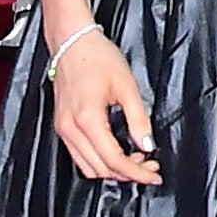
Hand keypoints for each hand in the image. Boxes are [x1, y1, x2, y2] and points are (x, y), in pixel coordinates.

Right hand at [48, 29, 161, 187]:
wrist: (72, 41)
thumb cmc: (97, 56)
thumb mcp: (127, 86)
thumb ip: (139, 119)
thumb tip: (147, 145)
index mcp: (87, 119)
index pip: (114, 160)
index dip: (138, 173)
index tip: (154, 175)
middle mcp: (70, 128)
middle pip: (100, 169)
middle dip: (128, 174)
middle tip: (150, 166)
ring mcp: (63, 129)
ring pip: (88, 167)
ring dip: (113, 170)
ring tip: (136, 161)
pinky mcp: (62, 126)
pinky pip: (80, 156)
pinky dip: (99, 161)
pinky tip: (117, 152)